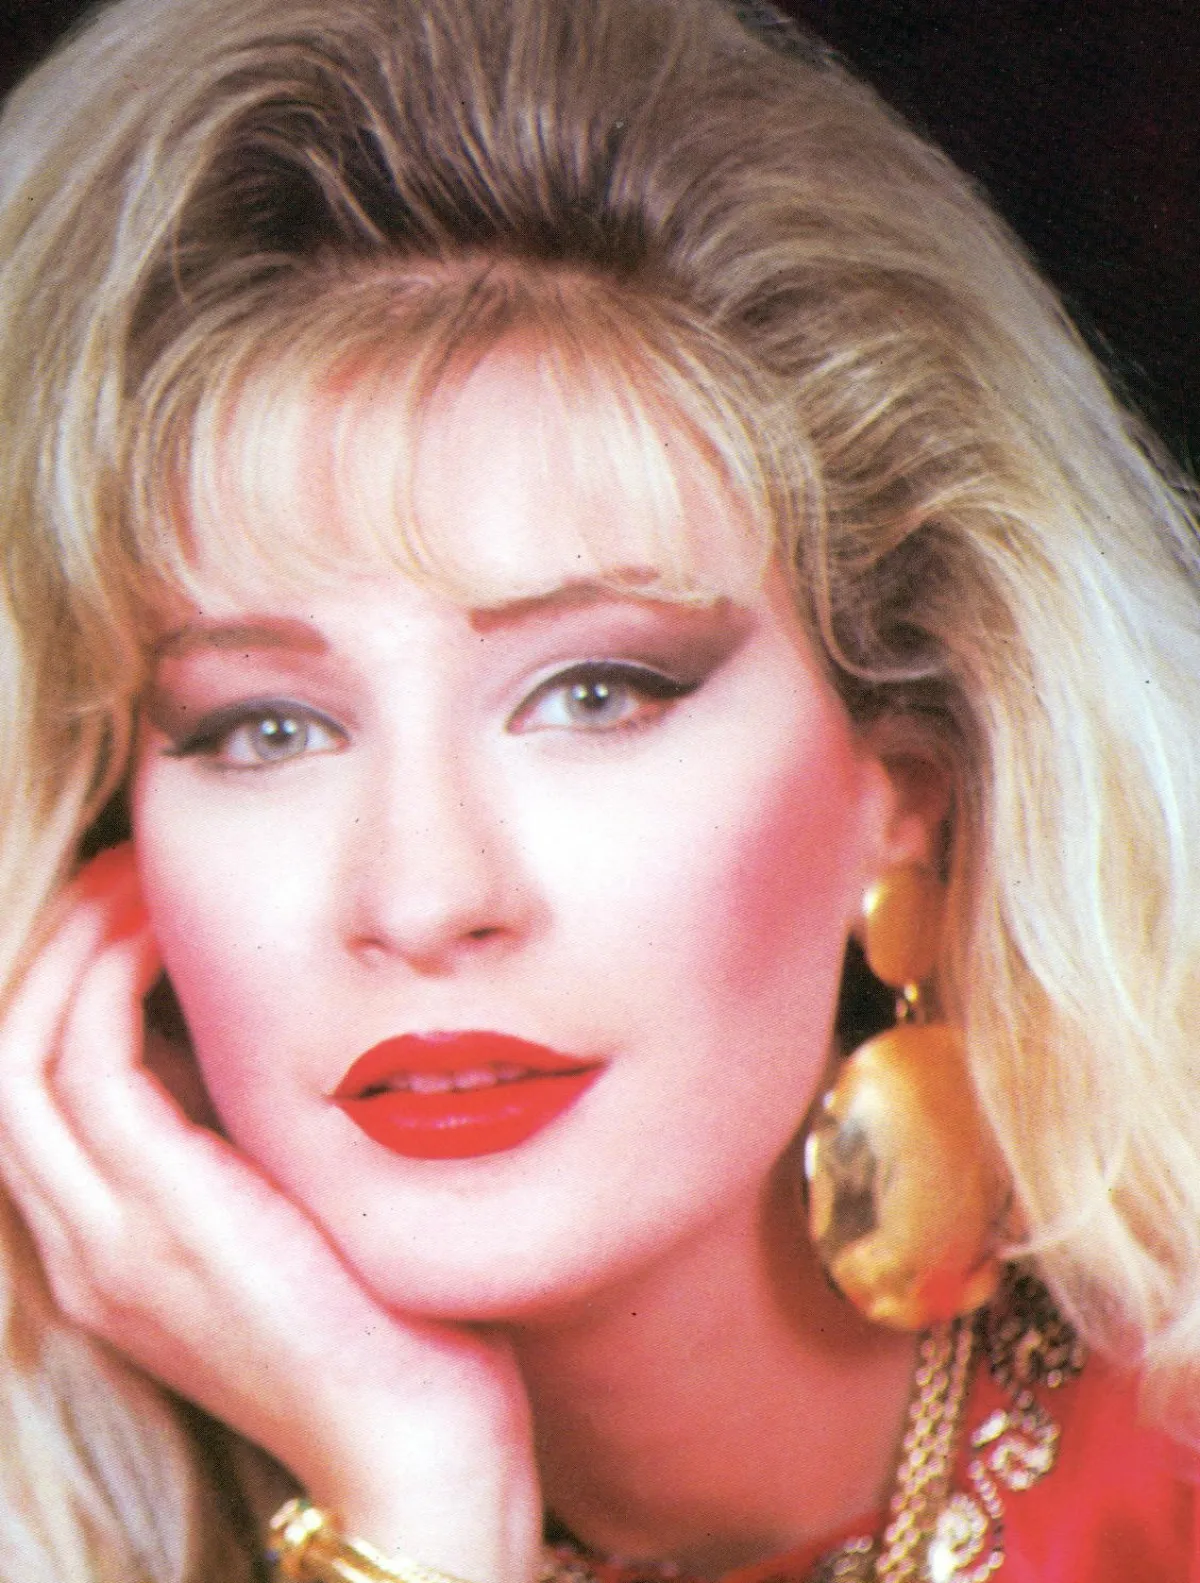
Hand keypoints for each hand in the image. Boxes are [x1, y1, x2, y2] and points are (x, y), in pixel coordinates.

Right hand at [0, 845, 542, 1582]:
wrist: (410, 1453)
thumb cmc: (382, 1328)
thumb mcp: (291, 1225)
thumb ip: (247, 1150)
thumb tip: (257, 1042)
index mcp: (108, 1251)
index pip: (41, 1092)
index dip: (68, 988)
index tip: (130, 913)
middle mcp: (83, 1248)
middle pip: (7, 1058)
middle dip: (53, 950)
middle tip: (118, 874)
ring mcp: (108, 1241)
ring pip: (23, 1052)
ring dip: (71, 948)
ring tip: (132, 879)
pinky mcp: (159, 1224)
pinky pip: (88, 1066)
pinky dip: (109, 982)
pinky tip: (166, 930)